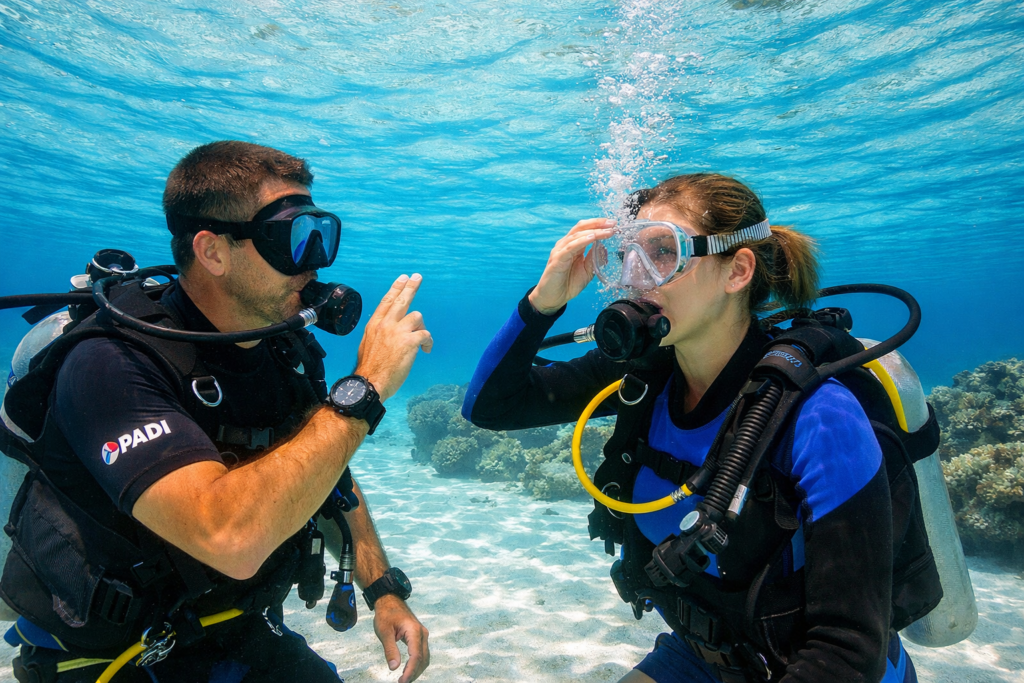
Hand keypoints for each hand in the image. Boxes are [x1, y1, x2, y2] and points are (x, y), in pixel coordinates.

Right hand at [355, 274, 432, 401]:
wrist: (369, 383)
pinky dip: (428, 342)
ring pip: (417, 317)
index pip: (387, 301)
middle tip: (418, 277)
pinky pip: (425, 335)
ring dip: (422, 328)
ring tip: (421, 341)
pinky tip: (426, 350)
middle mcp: (385, 324)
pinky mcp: (409, 342)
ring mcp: (397, 332)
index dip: (396, 288)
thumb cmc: (369, 369)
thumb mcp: (367, 344)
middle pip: (402, 300)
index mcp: (374, 325)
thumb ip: (378, 333)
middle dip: (411, 287)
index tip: (403, 278)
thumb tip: (386, 330)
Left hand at [372, 595, 428, 682]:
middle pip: (423, 659)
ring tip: (404, 679)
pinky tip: (408, 669)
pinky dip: (417, 663)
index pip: (416, 656)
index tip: (402, 681)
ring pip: (424, 657)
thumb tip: (394, 667)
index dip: (410, 671)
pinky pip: (422, 653)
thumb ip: (390, 649)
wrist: (390, 600)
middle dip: (414, 673)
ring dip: (416, 669)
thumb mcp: (384, 632)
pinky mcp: (420, 636)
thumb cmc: (386, 614)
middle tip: (402, 682)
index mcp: (414, 631)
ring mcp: (422, 635)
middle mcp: (422, 633)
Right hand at [528, 218, 616, 314]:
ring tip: (606, 231)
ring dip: (593, 232)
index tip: (613, 224)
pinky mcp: (557, 259)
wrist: (553, 298)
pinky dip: (581, 241)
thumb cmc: (568, 284)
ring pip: (577, 235)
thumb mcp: (587, 270)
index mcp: (573, 246)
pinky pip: (570, 247)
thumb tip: (604, 247)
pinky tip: (592, 238)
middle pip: (581, 228)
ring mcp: (560, 251)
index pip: (585, 229)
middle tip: (612, 223)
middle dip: (597, 224)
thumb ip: (594, 258)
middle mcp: (565, 245)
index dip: (598, 225)